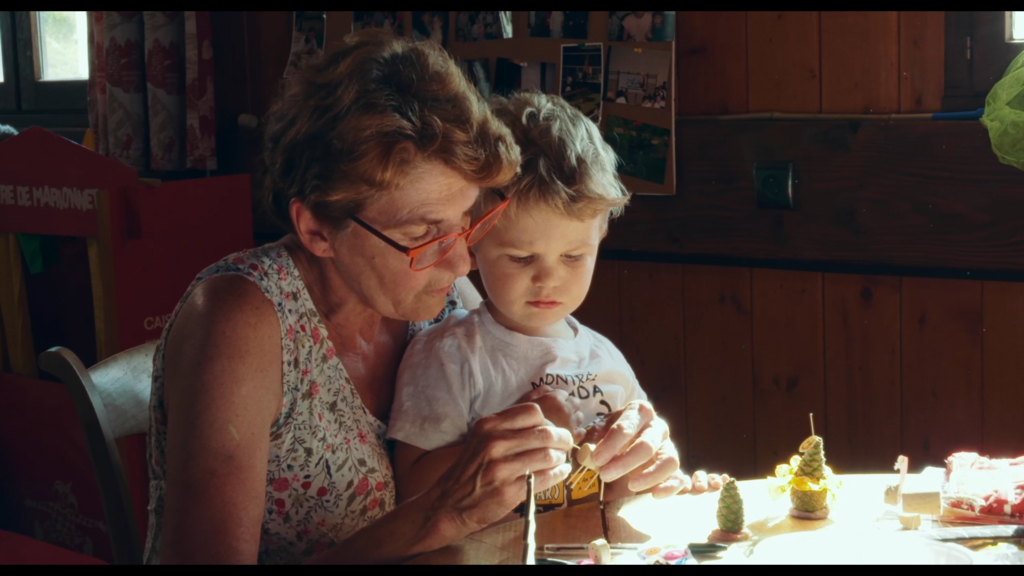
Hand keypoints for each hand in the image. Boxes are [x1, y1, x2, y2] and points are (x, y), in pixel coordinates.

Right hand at [424, 403, 572, 538]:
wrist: (448, 504)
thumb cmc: (470, 471)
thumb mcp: (481, 440)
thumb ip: (508, 429)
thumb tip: (545, 425)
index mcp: (488, 426)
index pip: (532, 412)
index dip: (548, 421)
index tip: (552, 429)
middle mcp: (494, 443)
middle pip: (545, 432)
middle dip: (562, 439)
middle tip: (566, 444)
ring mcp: (501, 467)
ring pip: (548, 455)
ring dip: (561, 457)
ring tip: (561, 460)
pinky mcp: (509, 490)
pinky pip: (546, 477)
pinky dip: (559, 474)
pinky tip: (560, 472)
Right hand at [517, 387, 585, 443]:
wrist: (524, 442)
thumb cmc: (521, 420)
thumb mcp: (526, 400)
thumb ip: (540, 391)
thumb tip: (550, 388)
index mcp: (554, 399)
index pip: (564, 393)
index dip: (558, 397)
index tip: (552, 403)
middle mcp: (566, 410)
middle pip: (576, 402)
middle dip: (569, 405)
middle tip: (560, 412)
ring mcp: (571, 424)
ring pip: (580, 416)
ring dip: (574, 417)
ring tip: (564, 422)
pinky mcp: (574, 438)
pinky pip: (582, 431)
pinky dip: (577, 431)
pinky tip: (568, 433)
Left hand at [583, 400, 727, 497]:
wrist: (626, 441)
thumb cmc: (611, 436)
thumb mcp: (598, 433)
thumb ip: (591, 444)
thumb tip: (586, 456)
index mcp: (638, 412)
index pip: (626, 427)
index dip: (610, 444)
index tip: (596, 459)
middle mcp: (657, 426)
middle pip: (647, 445)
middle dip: (625, 462)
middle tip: (605, 474)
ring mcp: (669, 446)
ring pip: (669, 460)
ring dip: (649, 475)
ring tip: (630, 485)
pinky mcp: (675, 467)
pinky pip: (679, 477)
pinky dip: (670, 487)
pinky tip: (654, 494)